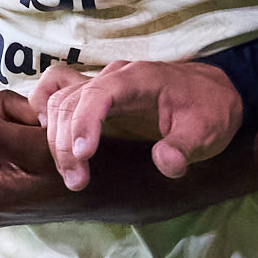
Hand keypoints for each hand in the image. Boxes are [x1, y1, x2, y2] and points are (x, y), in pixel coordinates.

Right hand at [30, 59, 245, 190]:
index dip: (86, 121)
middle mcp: (115, 76)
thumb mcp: (208, 132)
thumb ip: (186, 147)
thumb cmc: (209, 110)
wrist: (213, 93)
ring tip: (72, 176)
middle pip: (72, 101)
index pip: (102, 93)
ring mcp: (102, 83)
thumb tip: (165, 162)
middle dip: (67, 143)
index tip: (84, 155)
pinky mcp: (96, 94)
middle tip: (77, 181)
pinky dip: (44, 110)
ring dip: (56, 138)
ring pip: (60, 101)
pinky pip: (58, 90)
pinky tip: (48, 137)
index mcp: (141, 79)